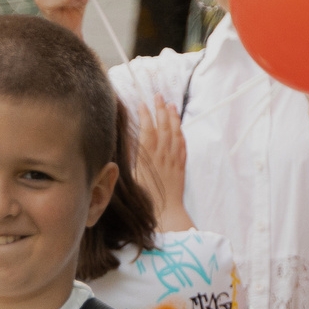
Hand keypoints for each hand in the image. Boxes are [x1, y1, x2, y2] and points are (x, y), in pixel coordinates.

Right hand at [133, 99, 192, 231]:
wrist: (165, 213)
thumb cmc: (144, 199)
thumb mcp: (131, 178)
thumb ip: (130, 158)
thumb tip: (125, 141)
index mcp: (148, 157)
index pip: (147, 129)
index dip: (145, 115)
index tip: (142, 104)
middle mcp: (162, 155)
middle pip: (163, 126)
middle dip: (160, 109)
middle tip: (158, 96)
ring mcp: (173, 159)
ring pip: (175, 133)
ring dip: (173, 117)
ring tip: (170, 105)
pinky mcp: (181, 166)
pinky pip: (182, 145)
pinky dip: (181, 133)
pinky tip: (179, 126)